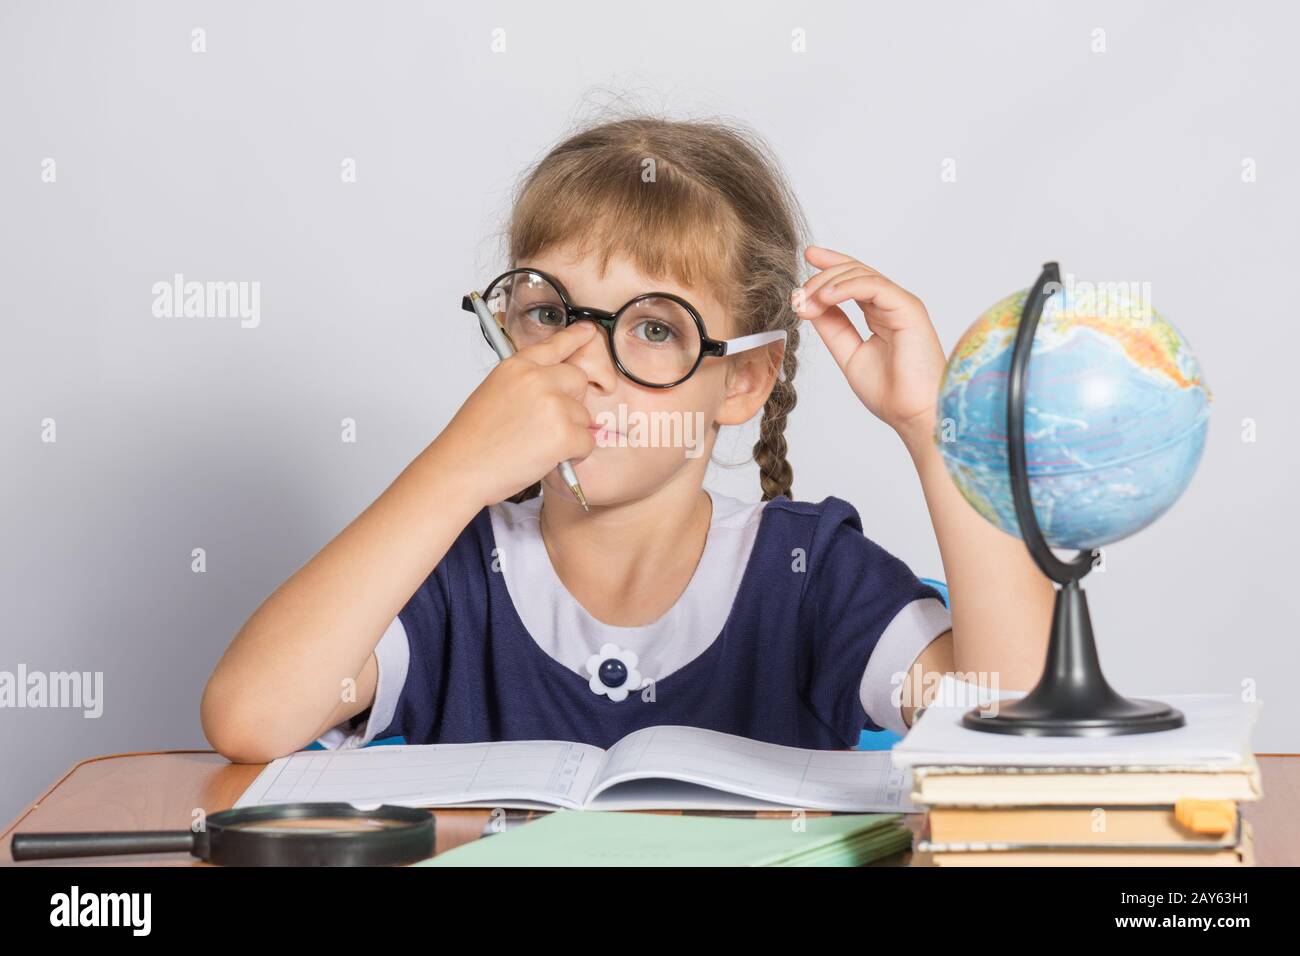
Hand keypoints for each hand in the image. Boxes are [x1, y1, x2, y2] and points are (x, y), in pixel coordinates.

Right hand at [434, 322, 597, 507]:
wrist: (460, 469)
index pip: (553, 345)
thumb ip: (524, 384)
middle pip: (577, 379)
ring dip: (569, 433)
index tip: (588, 331)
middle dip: (571, 402)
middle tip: (548, 423)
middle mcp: (536, 379)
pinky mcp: (564, 433)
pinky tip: (548, 458)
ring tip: (536, 446)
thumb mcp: (494, 394)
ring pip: (583, 415)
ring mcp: (552, 404)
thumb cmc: (472, 440)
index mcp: (516, 367)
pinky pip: (587, 442)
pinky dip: (574, 456)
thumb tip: (553, 390)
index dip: (574, 337)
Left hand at [792, 245, 946, 449]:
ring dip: (828, 282)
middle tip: (798, 293)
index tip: (808, 257)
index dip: (830, 267)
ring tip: (807, 299)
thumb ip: (833, 328)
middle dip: (822, 275)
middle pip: (855, 272)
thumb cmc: (890, 393)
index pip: (853, 281)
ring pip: (861, 275)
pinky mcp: (908, 308)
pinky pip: (874, 286)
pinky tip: (825, 298)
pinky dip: (846, 287)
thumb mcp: (849, 354)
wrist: (913, 414)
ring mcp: (901, 304)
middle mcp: (891, 305)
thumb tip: (810, 305)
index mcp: (880, 315)